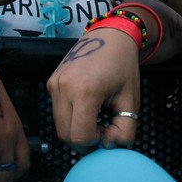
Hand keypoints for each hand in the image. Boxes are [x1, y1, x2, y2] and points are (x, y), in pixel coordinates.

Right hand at [47, 29, 141, 151]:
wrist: (109, 36)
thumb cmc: (123, 66)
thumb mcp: (131, 100)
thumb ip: (125, 130)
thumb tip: (108, 146)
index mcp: (86, 91)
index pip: (80, 136)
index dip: (95, 142)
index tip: (107, 130)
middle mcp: (64, 88)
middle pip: (65, 135)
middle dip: (84, 140)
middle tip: (101, 128)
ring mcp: (54, 84)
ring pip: (58, 125)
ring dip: (75, 129)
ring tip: (94, 117)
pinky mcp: (50, 82)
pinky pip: (57, 111)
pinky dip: (70, 117)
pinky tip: (86, 107)